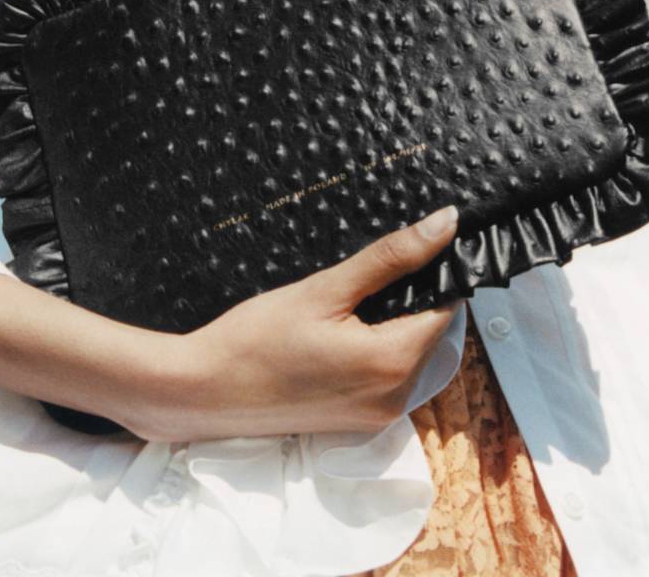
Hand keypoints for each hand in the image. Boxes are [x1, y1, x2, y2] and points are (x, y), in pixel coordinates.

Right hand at [123, 205, 462, 442]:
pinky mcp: (357, 422)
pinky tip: (339, 330)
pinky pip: (388, 376)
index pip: (446, 308)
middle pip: (430, 333)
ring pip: (411, 354)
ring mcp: (377, 417)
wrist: (202, 391)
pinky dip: (376, 348)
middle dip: (411, 297)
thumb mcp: (325, 289)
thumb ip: (390, 257)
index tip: (412, 248)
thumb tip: (444, 224)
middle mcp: (396, 399)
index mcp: (394, 364)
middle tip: (370, 271)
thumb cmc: (256, 338)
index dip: (435, 272)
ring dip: (393, 323)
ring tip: (348, 299)